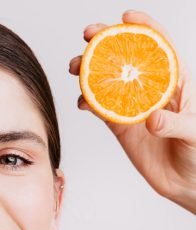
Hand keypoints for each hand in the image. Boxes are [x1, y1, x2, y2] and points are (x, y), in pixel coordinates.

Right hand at [69, 10, 195, 214]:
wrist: (186, 182)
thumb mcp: (195, 134)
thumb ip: (175, 124)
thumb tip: (151, 119)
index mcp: (176, 82)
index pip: (160, 48)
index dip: (143, 28)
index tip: (126, 17)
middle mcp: (152, 90)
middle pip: (127, 59)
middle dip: (107, 43)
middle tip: (89, 36)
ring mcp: (133, 108)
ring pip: (108, 82)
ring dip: (90, 71)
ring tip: (76, 67)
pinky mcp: (120, 128)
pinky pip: (101, 110)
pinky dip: (89, 103)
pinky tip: (82, 101)